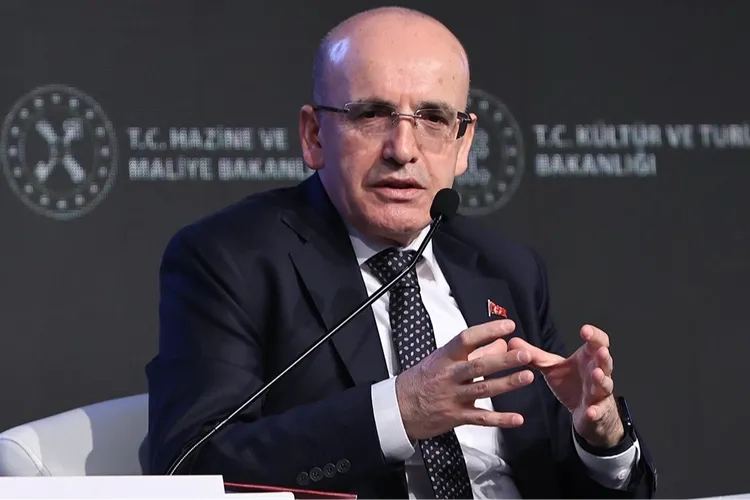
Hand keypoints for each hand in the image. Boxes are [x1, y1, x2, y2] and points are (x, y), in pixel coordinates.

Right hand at [395, 319, 534, 440]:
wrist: (398, 408)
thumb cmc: (420, 381)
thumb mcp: (440, 360)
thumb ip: (471, 353)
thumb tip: (498, 343)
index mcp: (445, 358)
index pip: (467, 339)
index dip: (487, 331)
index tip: (507, 326)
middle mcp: (449, 376)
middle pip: (479, 366)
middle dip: (504, 360)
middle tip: (524, 353)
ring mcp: (453, 397)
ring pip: (483, 389)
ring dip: (507, 384)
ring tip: (527, 377)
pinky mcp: (456, 417)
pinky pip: (481, 418)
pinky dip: (500, 419)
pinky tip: (517, 418)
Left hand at [507, 324, 623, 447]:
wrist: (584, 411)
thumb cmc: (571, 383)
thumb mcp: (551, 368)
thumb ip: (534, 355)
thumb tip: (512, 342)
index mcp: (587, 358)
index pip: (597, 343)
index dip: (593, 336)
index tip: (584, 330)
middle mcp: (597, 373)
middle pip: (605, 362)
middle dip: (603, 356)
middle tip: (600, 350)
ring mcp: (598, 393)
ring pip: (605, 385)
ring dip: (602, 380)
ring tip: (597, 374)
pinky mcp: (596, 411)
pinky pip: (597, 411)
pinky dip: (594, 411)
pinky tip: (590, 411)